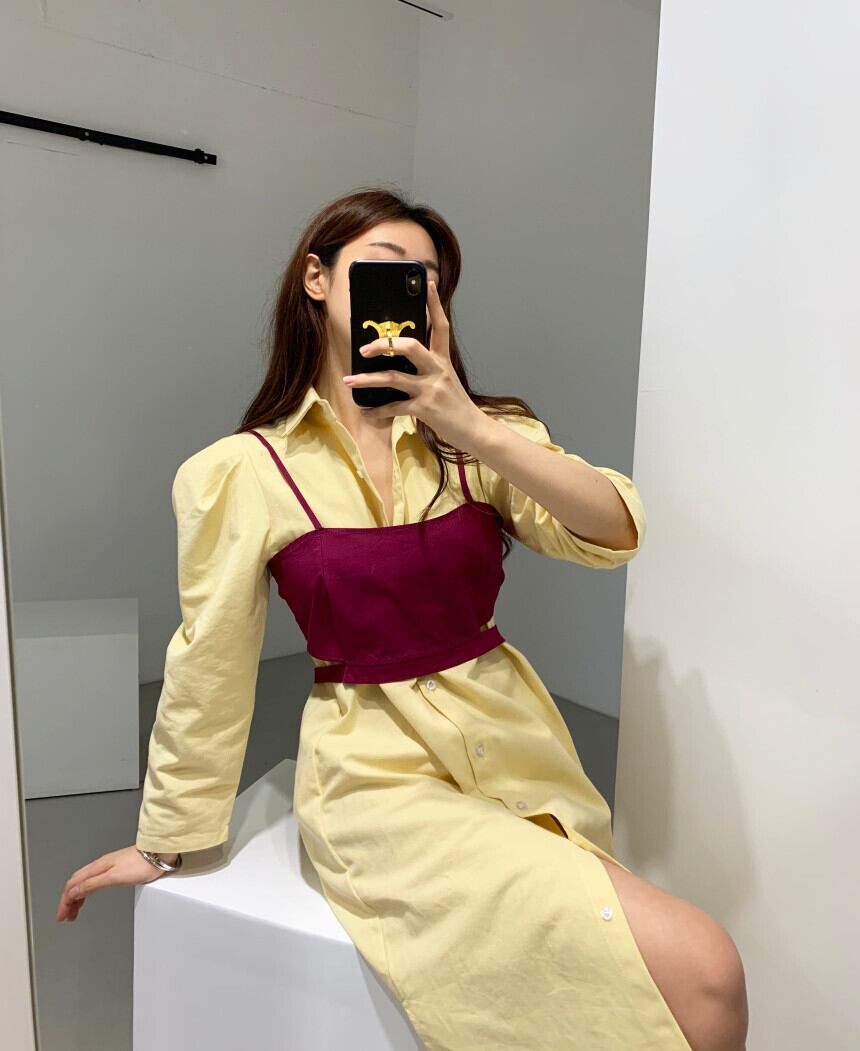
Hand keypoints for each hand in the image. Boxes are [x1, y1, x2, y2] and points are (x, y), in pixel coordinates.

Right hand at [56, 845, 173, 922]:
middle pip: (76, 884)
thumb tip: (73, 892)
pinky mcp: (115, 869)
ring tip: (75, 911)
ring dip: (76, 897)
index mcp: (97, 867)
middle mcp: (100, 866)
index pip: (73, 885)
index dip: (64, 902)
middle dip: (67, 901)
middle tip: (66, 916)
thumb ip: (93, 884)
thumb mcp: (114, 877)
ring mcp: (107, 867)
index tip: (61, 916)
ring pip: (84, 882)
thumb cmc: (141, 864)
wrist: (158, 854)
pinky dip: (86, 891)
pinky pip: (93, 881)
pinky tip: (88, 896)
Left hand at [342, 280, 486, 450]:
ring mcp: (430, 389)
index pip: (441, 326)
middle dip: (384, 344)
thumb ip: (429, 369)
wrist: (474, 430)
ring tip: (349, 380)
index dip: (434, 304)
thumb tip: (400, 362)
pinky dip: (377, 411)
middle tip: (365, 348)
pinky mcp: (424, 408)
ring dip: (368, 379)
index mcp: (443, 360)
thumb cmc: (457, 405)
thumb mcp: (447, 381)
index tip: (428, 284)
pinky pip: (394, 407)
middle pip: (411, 346)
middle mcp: (437, 370)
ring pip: (394, 378)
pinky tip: (366, 412)